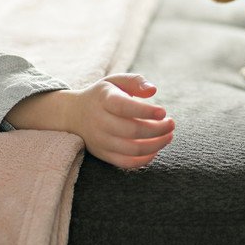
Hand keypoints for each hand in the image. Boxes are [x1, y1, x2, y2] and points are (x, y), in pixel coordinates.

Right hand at [9, 74, 173, 168]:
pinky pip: (126, 163)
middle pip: (132, 131)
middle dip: (157, 130)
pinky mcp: (103, 154)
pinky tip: (156, 149)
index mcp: (103, 100)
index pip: (125, 108)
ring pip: (132, 150)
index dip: (146, 111)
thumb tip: (153, 90)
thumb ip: (135, 81)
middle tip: (171, 124)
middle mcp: (100, 122)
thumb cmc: (102, 96)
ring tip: (168, 136)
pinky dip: (145, 159)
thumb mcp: (115, 81)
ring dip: (156, 145)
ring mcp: (101, 141)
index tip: (164, 112)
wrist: (73, 115)